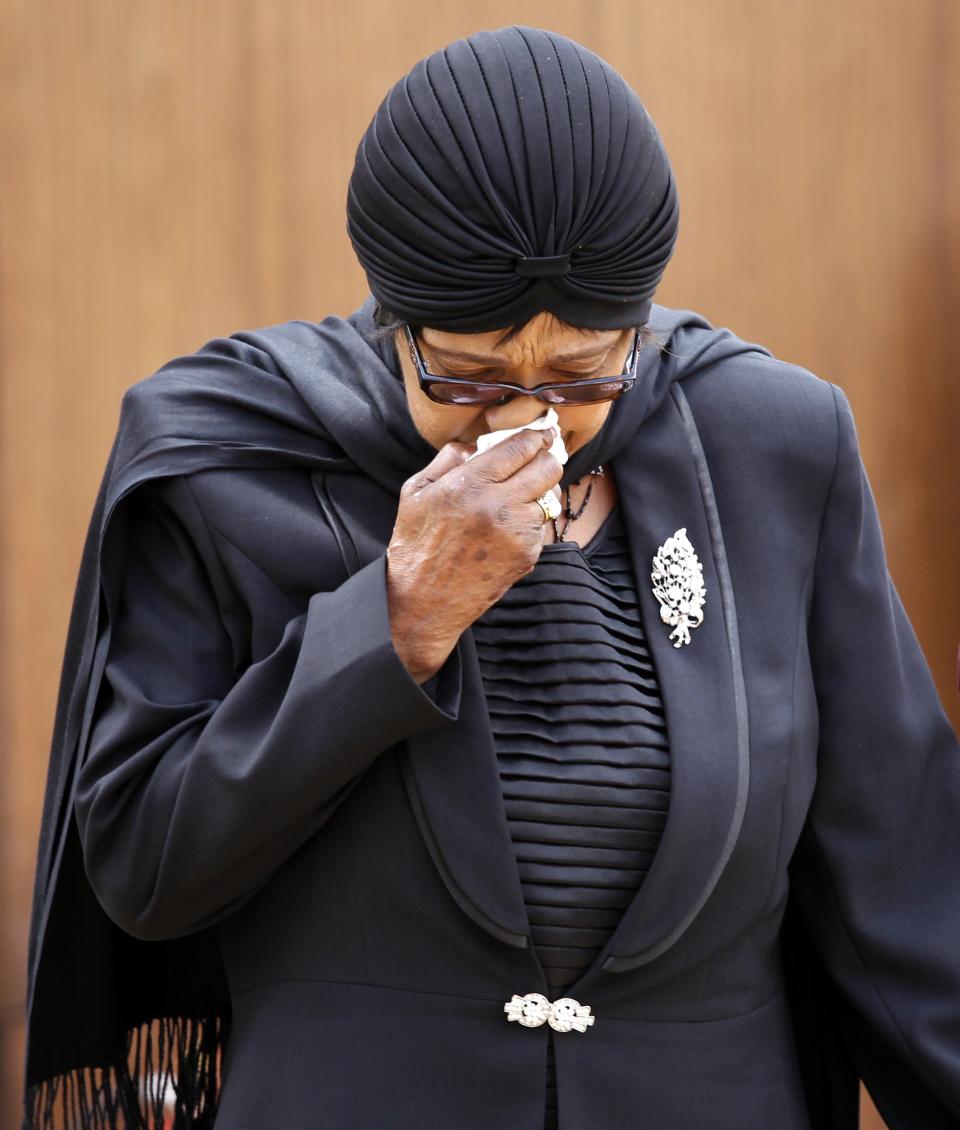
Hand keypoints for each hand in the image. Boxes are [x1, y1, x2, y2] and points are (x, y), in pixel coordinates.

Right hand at [386, 427, 562, 681]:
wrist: (424, 600)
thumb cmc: (416, 544)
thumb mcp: (416, 492)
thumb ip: (447, 460)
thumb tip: (474, 444)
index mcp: (469, 483)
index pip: (521, 447)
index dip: (536, 436)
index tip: (541, 433)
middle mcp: (498, 505)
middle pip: (548, 467)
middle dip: (546, 458)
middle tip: (538, 458)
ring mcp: (516, 532)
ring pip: (550, 496)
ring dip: (540, 490)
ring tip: (519, 495)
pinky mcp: (527, 554)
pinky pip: (542, 525)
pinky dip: (532, 520)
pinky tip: (509, 526)